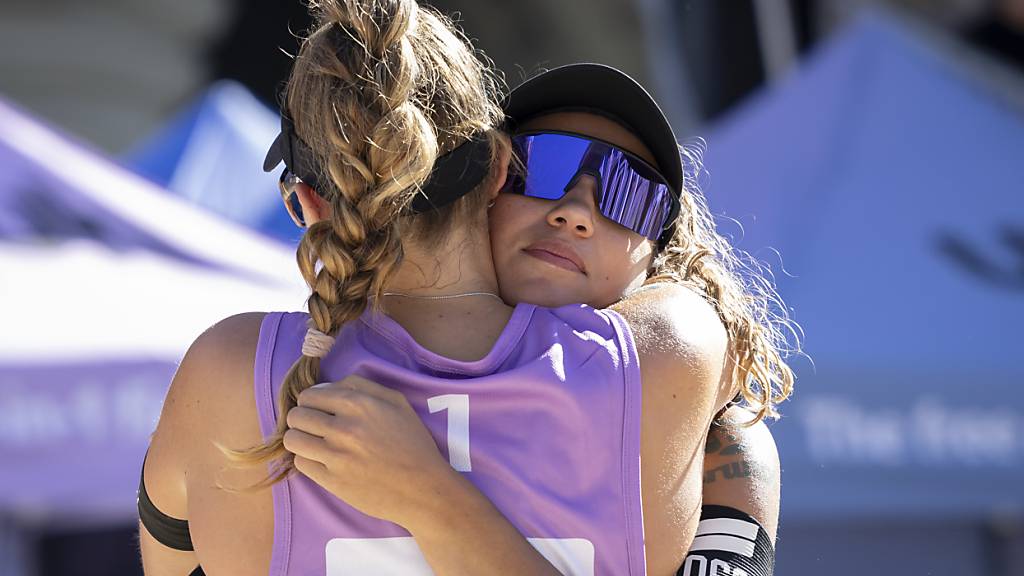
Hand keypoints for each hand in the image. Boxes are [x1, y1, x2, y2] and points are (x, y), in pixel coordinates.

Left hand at [281, 375, 456, 525]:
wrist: (423, 488)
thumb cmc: (412, 442)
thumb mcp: (396, 402)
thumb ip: (361, 386)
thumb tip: (327, 386)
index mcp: (359, 404)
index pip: (310, 395)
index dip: (311, 401)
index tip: (319, 410)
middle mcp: (344, 427)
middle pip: (297, 415)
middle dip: (302, 419)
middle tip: (314, 427)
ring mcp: (336, 456)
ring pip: (292, 439)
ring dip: (299, 438)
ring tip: (313, 443)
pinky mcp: (332, 481)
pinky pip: (301, 463)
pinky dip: (307, 459)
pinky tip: (322, 460)